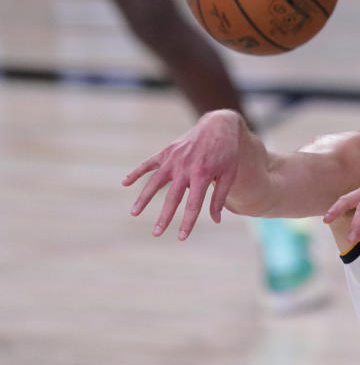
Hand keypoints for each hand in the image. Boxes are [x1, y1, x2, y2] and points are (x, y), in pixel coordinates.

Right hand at [121, 111, 243, 239]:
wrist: (219, 126)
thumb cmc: (227, 153)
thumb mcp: (229, 174)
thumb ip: (220, 197)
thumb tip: (216, 220)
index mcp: (203, 175)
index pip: (193, 204)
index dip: (187, 222)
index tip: (181, 238)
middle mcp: (186, 167)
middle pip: (172, 197)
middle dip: (164, 217)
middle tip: (156, 234)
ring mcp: (174, 158)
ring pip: (155, 182)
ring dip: (144, 198)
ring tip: (134, 214)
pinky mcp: (167, 151)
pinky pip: (148, 163)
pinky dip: (136, 172)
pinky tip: (125, 183)